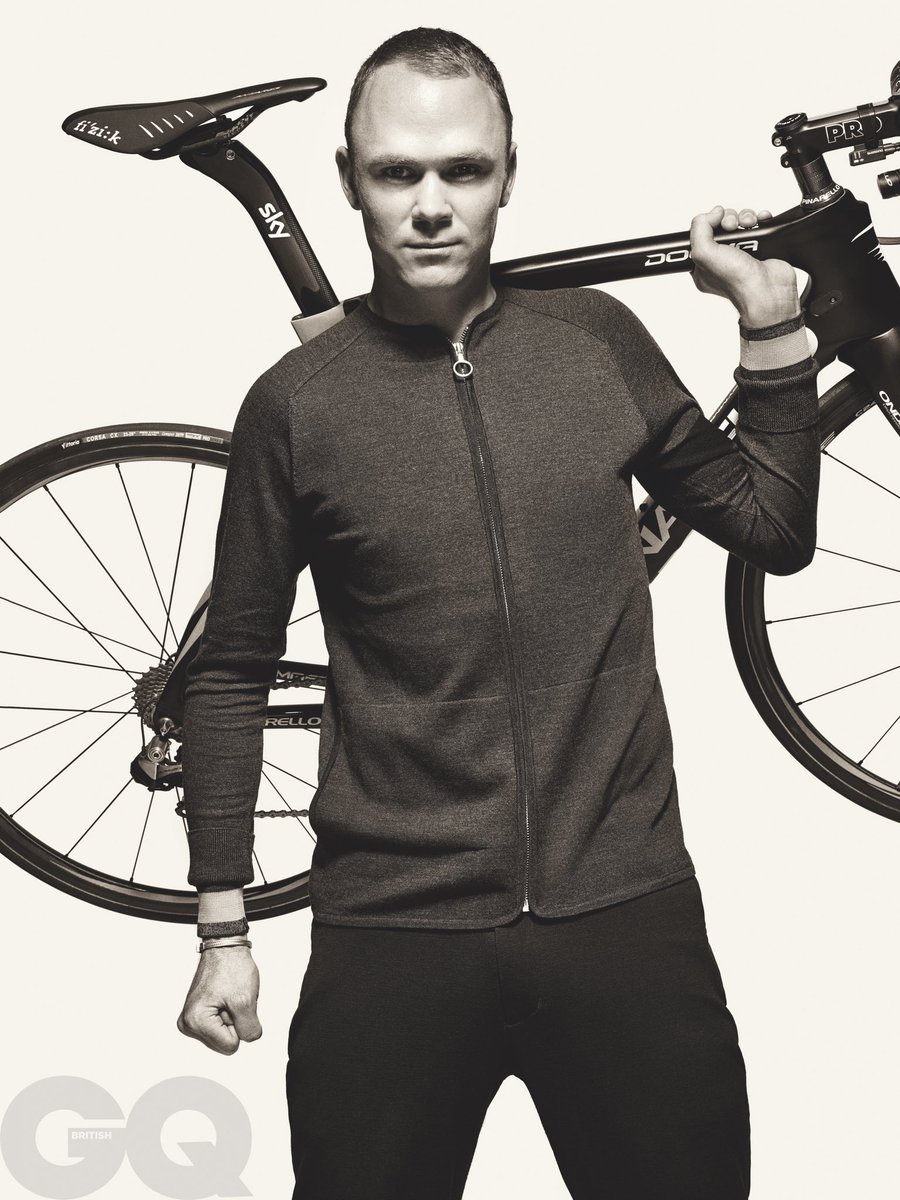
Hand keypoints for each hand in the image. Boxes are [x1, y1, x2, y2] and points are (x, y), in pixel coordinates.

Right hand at [177, 947, 261, 1053]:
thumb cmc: (232, 967)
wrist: (225, 948)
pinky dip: (227, 1013)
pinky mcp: (197, 1015)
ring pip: (224, 1034)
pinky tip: (224, 998)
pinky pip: (220, 1026)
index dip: (239, 1024)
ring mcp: (191, 1020)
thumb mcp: (247, 1001)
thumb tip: (248, 1039)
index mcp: (196, 1021)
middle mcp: (188, 1024)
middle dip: (234, 1021)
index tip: (233, 1003)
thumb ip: (249, 1029)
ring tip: (228, 997)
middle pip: (225, 1042)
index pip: (230, 1046)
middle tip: (232, 999)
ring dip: (232, 1017)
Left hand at [690, 205, 800, 327]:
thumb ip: (699, 228)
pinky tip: (761, 221)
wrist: (768, 290)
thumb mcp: (704, 254)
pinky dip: (761, 219)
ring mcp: (742, 254)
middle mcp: (722, 260)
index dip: (707, 224)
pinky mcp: (760, 248)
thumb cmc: (737, 281)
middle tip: (732, 227)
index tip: (714, 223)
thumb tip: (713, 213)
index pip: (699, 235)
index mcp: (703, 266)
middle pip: (721, 225)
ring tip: (750, 224)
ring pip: (740, 223)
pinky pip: (759, 225)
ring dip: (745, 217)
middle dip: (728, 219)